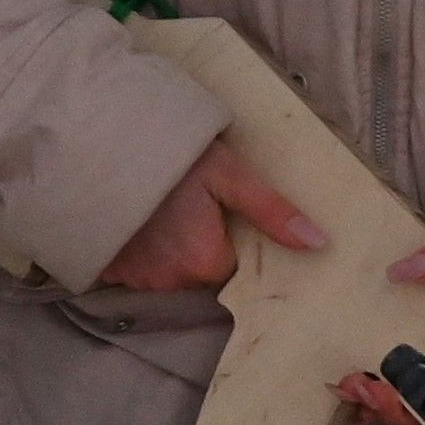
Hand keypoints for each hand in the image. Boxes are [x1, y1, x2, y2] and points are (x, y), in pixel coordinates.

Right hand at [97, 138, 327, 294]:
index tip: (217, 214)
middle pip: (196, 274)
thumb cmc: (173, 157)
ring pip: (165, 274)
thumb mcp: (229, 175)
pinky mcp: (107, 271)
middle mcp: (169, 281)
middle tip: (187, 207)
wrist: (105, 143)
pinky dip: (136, 253)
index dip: (226, 240)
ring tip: (160, 212)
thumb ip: (272, 212)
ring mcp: (134, 278)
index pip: (229, 268)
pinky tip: (136, 223)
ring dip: (166, 252)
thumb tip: (319, 243)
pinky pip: (132, 272)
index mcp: (204, 261)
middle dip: (196, 249)